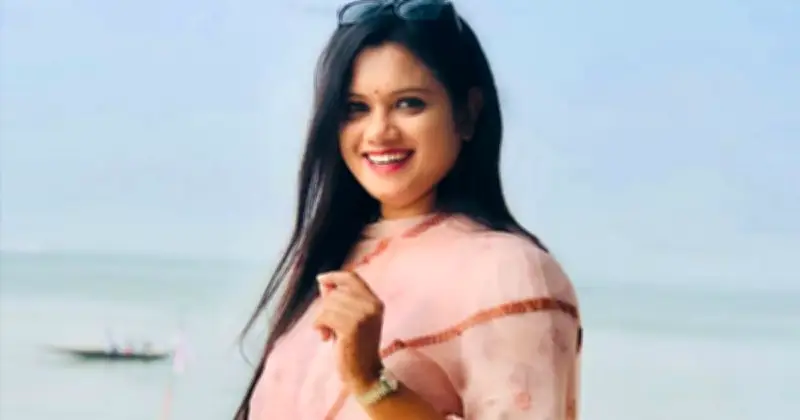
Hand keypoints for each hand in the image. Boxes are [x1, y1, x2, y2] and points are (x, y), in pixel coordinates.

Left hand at [313, 270, 384, 392]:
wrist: (364, 374)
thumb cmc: (354, 346)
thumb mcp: (350, 319)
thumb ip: (339, 300)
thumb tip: (323, 281)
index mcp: (375, 302)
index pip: (352, 277)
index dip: (335, 276)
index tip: (321, 279)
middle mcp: (372, 305)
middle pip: (336, 292)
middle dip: (325, 307)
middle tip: (328, 327)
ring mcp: (363, 315)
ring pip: (328, 304)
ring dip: (322, 319)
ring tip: (328, 334)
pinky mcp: (352, 327)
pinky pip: (324, 316)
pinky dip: (319, 326)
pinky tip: (325, 337)